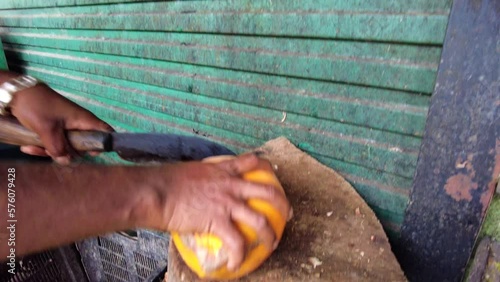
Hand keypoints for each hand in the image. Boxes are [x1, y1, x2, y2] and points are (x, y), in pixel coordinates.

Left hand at [8, 83, 112, 163]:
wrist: (16, 94)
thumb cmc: (37, 106)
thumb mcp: (47, 130)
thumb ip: (59, 149)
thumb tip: (66, 161)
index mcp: (85, 121)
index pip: (106, 133)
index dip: (103, 145)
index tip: (89, 154)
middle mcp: (79, 125)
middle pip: (83, 146)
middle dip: (67, 153)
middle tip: (51, 152)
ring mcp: (66, 127)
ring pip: (65, 146)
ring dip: (49, 151)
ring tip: (31, 147)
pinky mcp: (55, 129)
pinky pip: (54, 143)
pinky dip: (42, 146)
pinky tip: (28, 146)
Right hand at [148, 154, 290, 270]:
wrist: (156, 192)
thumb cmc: (165, 182)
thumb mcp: (190, 172)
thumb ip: (202, 179)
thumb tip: (197, 189)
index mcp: (223, 170)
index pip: (252, 162)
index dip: (267, 168)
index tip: (273, 175)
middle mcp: (230, 185)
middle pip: (268, 191)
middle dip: (283, 203)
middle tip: (287, 214)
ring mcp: (227, 203)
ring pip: (261, 219)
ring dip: (270, 234)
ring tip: (271, 244)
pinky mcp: (218, 221)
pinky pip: (236, 243)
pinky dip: (239, 256)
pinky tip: (235, 265)